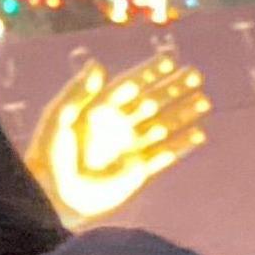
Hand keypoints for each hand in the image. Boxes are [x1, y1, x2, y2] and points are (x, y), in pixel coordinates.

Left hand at [25, 45, 210, 227]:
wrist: (55, 195)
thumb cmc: (50, 153)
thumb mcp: (60, 117)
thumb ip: (79, 91)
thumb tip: (96, 64)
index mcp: (99, 109)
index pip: (129, 85)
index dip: (149, 72)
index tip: (169, 59)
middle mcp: (118, 126)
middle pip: (151, 102)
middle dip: (173, 88)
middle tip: (196, 74)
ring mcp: (130, 148)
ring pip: (163, 125)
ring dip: (183, 113)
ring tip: (204, 100)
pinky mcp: (138, 171)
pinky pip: (165, 155)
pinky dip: (182, 145)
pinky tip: (199, 134)